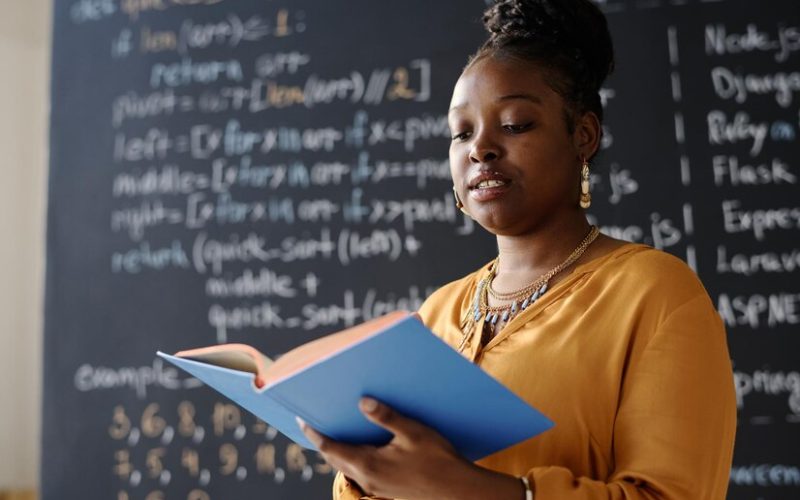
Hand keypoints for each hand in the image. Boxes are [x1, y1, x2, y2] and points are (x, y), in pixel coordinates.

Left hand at [297, 397, 523, 499]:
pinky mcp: (385, 489)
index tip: (302, 418)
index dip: (314, 433)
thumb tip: (362, 401)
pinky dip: (353, 456)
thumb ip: (387, 416)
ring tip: (336, 427)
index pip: (330, 447)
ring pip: (346, 466)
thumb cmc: (438, 460)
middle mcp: (367, 479)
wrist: (458, 491)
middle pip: (334, 458)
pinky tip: (364, 443)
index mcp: (368, 465)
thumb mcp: (413, 432)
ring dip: (338, 449)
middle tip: (315, 420)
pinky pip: (360, 470)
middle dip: (323, 440)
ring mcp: (376, 487)